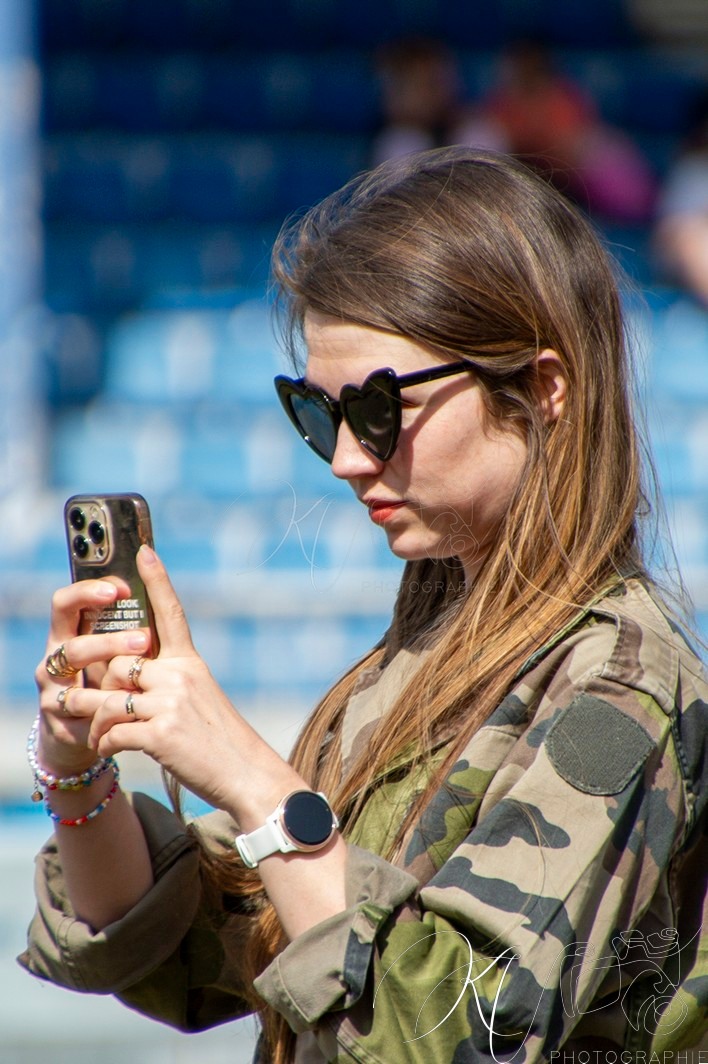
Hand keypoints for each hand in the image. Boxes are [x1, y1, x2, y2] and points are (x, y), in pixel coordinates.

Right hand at [35, 576, 152, 774]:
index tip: (121, 588)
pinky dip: (106, 708)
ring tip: (140, 672)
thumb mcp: (119, 652)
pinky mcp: (57, 721)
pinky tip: (130, 707)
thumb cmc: (111, 679)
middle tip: (142, 640)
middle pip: (70, 640)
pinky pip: (81, 710)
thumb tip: (157, 581)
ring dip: (109, 671)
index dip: (88, 591)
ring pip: (75, 676)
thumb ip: (131, 625)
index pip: (67, 602)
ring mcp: (52, 689)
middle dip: (107, 640)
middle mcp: (55, 658)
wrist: (91, 729)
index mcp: (68, 632)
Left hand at [68, 546, 278, 815]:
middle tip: (90, 704)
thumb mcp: (202, 700)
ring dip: (91, 718)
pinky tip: (111, 750)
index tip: (144, 551)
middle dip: (101, 686)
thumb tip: (129, 682)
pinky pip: (112, 733)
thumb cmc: (223, 741)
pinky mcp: (160, 735)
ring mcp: (170, 705)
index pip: (172, 614)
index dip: (157, 581)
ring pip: (107, 700)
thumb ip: (169, 684)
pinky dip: (105, 744)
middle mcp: (180, 677)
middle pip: (119, 665)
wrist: (247, 775)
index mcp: (191, 664)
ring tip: (91, 731)